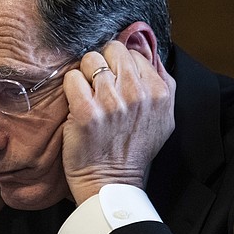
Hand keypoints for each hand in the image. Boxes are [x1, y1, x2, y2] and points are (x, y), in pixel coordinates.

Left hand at [61, 41, 175, 204]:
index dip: (121, 65)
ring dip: (85, 75)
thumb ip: (161, 83)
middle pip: (112, 50)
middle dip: (103, 64)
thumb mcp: (163, 118)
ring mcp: (111, 102)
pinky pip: (71, 77)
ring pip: (90, 60)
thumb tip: (148, 51)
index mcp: (159, 92)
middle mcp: (138, 94)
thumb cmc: (133, 152)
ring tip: (88, 95)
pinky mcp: (86, 111)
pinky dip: (70, 87)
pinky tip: (76, 103)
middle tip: (99, 85)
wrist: (111, 184)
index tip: (116, 82)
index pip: (134, 53)